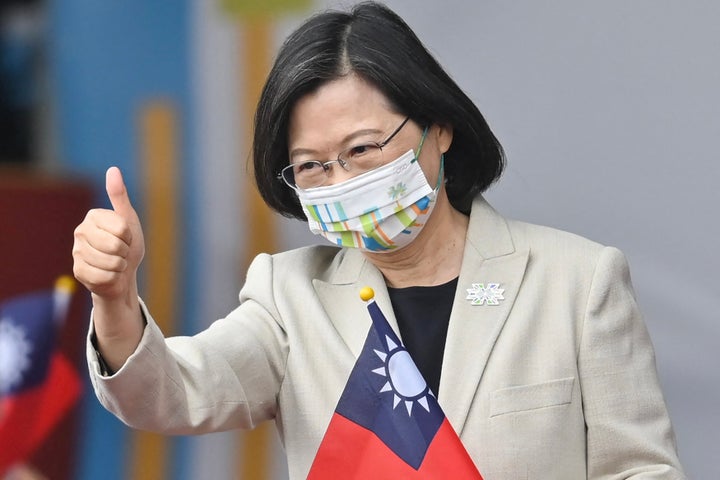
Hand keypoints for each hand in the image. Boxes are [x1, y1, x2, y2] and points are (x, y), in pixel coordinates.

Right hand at [73, 166, 144, 300]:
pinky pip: (103, 276)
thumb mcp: (128, 219)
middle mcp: (80, 232)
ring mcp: (77, 252)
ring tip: (116, 263)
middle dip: (125, 252)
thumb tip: (113, 169)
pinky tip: (109, 274)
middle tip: (121, 252)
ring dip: (119, 266)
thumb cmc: (128, 244)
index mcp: (93, 216)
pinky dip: (113, 278)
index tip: (126, 238)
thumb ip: (119, 196)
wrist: (124, 273)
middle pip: (114, 246)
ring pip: (109, 262)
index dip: (129, 237)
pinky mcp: (78, 271)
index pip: (121, 228)